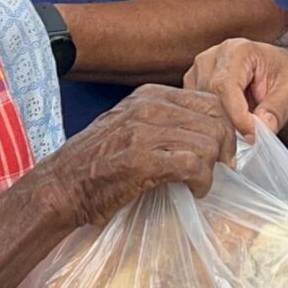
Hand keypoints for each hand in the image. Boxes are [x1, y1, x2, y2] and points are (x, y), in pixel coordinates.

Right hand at [38, 85, 238, 227]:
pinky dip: (202, 182)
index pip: (210, 100)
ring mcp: (144, 132)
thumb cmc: (96, 162)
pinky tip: (195, 191)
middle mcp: (148, 107)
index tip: (223, 149)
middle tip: (221, 168)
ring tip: (200, 183)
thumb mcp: (130, 125)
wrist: (62, 185)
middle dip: (225, 148)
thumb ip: (163, 120)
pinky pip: (194, 165)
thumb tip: (204, 129)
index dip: (224, 126)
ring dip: (212, 168)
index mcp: (149, 96)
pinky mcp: (143, 160)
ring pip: (208, 143)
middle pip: (215, 120)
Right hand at [183, 37, 287, 141]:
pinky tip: (230, 126)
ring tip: (243, 130)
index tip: (254, 136)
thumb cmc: (287, 76)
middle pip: (209, 98)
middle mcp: (212, 57)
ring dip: (220, 124)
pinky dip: (212, 122)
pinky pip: (197, 110)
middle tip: (251, 137)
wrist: (279, 69)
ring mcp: (199, 70)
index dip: (237, 116)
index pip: (225, 87)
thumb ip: (277, 110)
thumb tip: (261, 129)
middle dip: (228, 123)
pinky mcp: (193, 85)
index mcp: (238, 51)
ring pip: (199, 107)